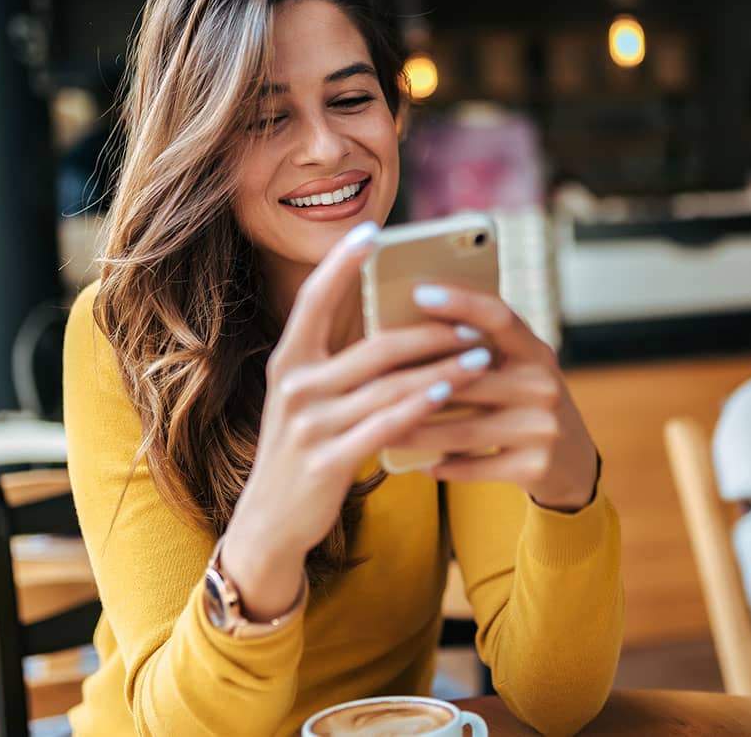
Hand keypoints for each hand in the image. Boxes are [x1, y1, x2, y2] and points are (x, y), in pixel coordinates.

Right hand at [222, 225, 492, 618]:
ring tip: (480, 356)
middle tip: (473, 320)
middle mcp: (294, 385)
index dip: (341, 262)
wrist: (269, 519)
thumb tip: (390, 319)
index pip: (314, 299)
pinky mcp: (328, 459)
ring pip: (389, 385)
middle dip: (430, 330)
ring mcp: (309, 424)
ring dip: (441, 368)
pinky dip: (423, 406)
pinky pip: (387, 425)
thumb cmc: (300, 445)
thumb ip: (337, 359)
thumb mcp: (306, 397)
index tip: (373, 231)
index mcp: (288, 360)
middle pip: (373, 345)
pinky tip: (451, 393)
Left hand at [393, 284, 598, 511]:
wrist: (572, 465)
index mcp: (535, 351)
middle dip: (416, 382)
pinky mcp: (536, 467)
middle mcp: (544, 384)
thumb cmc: (523, 404)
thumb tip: (405, 328)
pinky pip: (474, 466)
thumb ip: (477, 351)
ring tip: (380, 429)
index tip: (418, 291)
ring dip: (417, 431)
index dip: (461, 301)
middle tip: (369, 381)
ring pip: (464, 428)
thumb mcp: (515, 370)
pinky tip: (418, 464)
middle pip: (469, 379)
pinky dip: (443, 466)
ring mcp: (544, 427)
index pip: (499, 316)